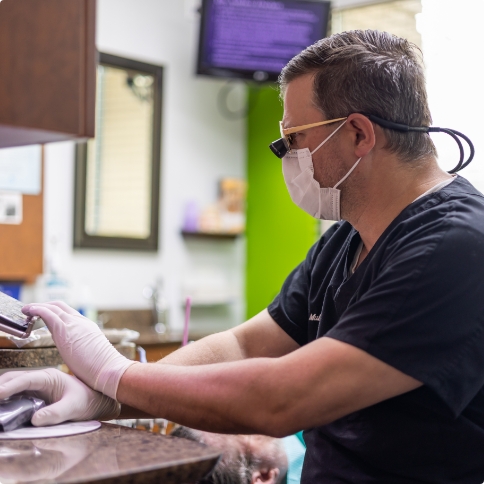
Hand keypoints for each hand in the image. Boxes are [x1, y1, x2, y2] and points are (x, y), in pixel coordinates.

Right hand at [0, 368, 119, 425]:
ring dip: (1, 394)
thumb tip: (35, 419)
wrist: (96, 400)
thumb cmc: (87, 400)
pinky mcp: (34, 396)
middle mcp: (39, 379)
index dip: (8, 387)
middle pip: (13, 380)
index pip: (24, 380)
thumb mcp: (73, 407)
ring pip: (12, 386)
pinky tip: (2, 410)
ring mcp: (36, 387)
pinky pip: (16, 396)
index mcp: (49, 377)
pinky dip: (6, 400)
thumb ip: (56, 413)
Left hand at [22, 301, 136, 398]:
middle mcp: (80, 321)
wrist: (108, 369)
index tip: (43, 316)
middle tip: (31, 311)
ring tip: (25, 310)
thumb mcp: (89, 353)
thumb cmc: (100, 369)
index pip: (68, 313)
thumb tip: (75, 356)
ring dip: (37, 307)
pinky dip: (36, 309)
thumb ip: (80, 348)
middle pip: (59, 306)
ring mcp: (73, 324)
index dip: (54, 312)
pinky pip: (47, 313)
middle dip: (44, 306)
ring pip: (52, 307)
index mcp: (87, 326)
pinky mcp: (64, 329)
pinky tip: (27, 311)